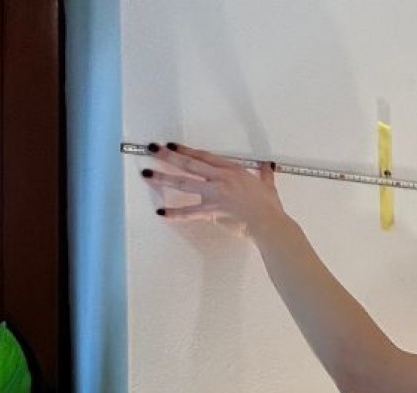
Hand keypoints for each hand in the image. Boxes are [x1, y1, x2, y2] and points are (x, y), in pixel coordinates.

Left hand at [142, 143, 287, 236]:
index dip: (186, 150)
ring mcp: (214, 194)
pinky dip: (175, 214)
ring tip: (147, 174)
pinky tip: (162, 213)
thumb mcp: (268, 186)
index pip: (204, 157)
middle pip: (189, 164)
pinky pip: (190, 212)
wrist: (268, 222)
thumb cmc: (268, 206)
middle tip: (152, 149)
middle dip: (168, 156)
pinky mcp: (212, 211)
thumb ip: (264, 175)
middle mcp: (220, 179)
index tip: (172, 145)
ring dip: (163, 178)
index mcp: (232, 171)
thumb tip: (267, 166)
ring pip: (184, 183)